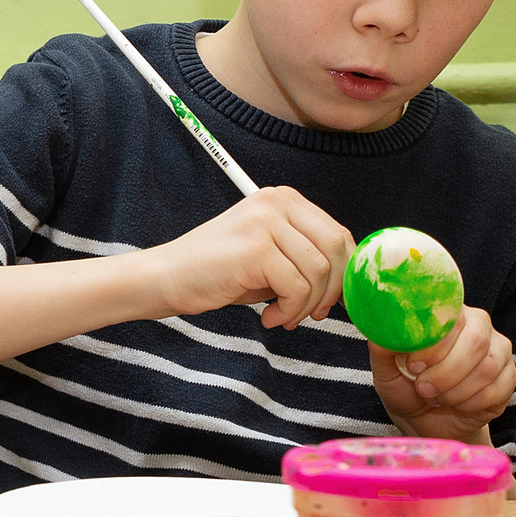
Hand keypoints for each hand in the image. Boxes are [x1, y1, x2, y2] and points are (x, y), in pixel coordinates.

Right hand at [141, 186, 352, 330]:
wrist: (167, 277)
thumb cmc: (218, 271)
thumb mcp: (270, 254)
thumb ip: (305, 256)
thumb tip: (347, 281)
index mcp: (283, 198)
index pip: (338, 234)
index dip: (343, 273)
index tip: (330, 301)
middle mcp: (277, 202)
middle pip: (336, 249)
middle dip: (332, 290)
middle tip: (313, 314)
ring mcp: (266, 223)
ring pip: (318, 272)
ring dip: (305, 306)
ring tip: (281, 317)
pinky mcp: (256, 249)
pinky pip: (296, 289)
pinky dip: (288, 312)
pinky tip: (267, 318)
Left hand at [369, 305, 513, 440]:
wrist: (426, 421)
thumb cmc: (404, 387)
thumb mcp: (386, 368)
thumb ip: (384, 345)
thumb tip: (381, 327)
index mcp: (447, 314)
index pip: (450, 317)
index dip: (433, 345)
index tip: (412, 366)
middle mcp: (478, 325)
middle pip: (475, 340)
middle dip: (446, 372)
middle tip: (423, 388)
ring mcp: (498, 350)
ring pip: (487, 367)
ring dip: (455, 391)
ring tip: (436, 397)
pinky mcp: (509, 377)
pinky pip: (497, 390)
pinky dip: (469, 404)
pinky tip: (456, 405)